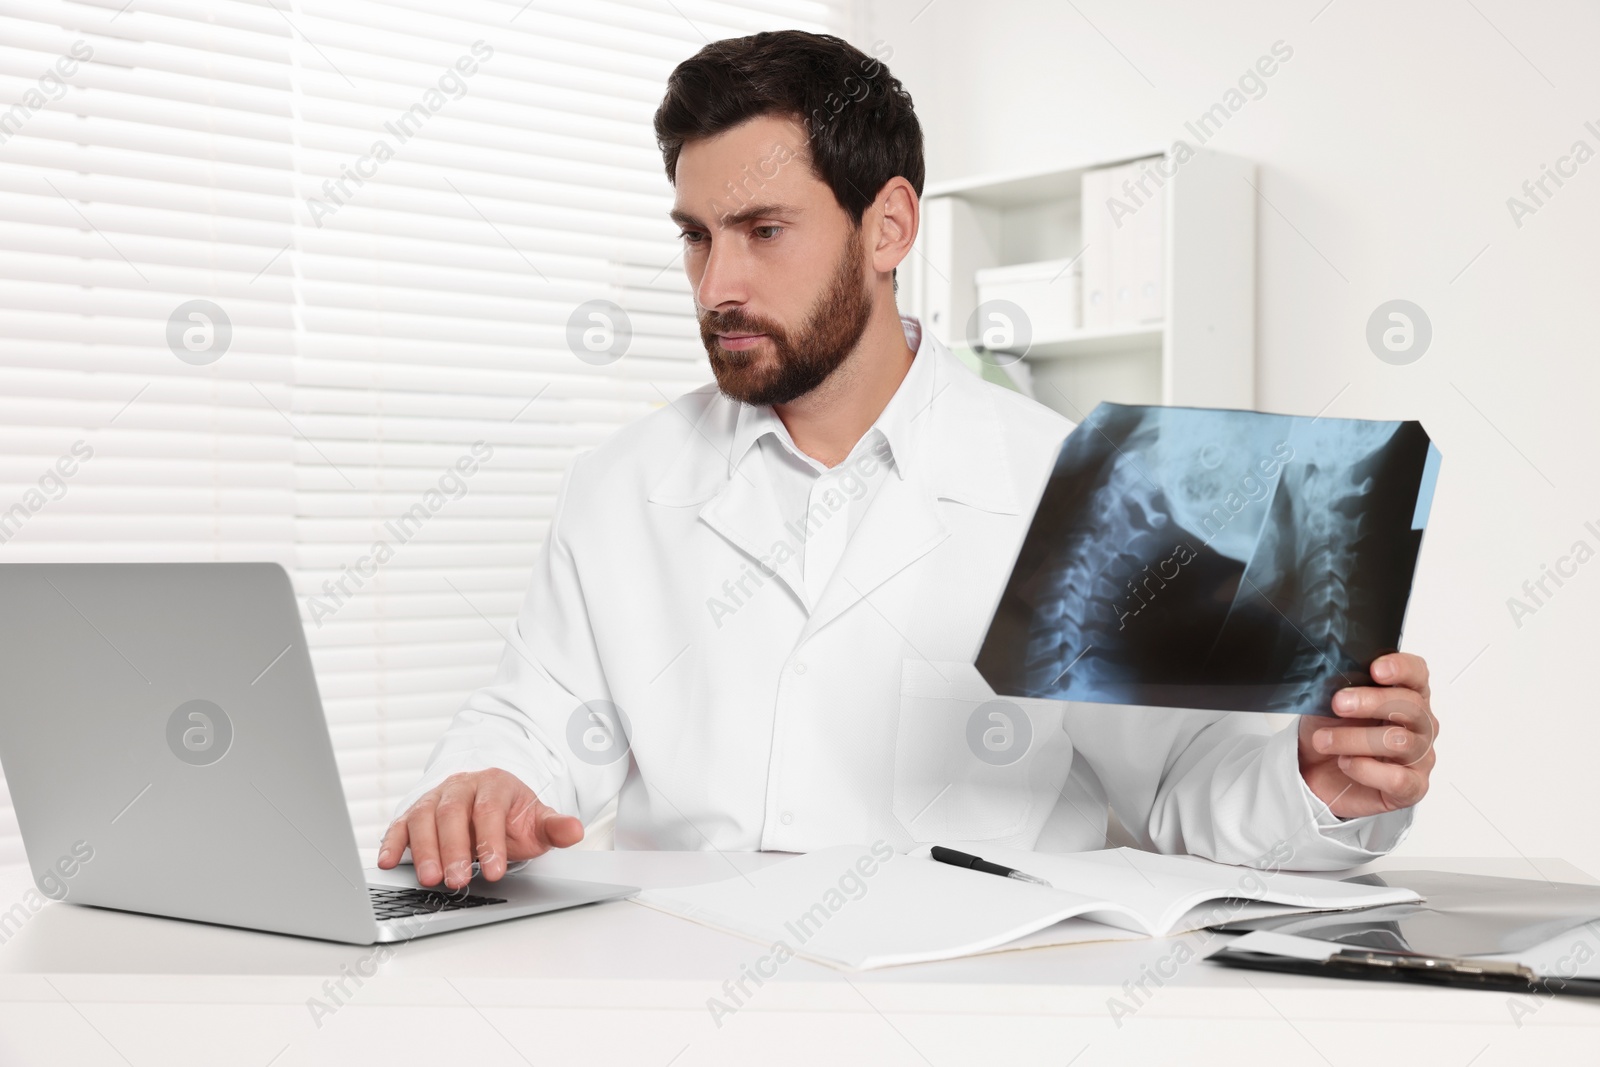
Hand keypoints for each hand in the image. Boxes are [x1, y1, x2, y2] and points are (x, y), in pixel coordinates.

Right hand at [377, 769, 583, 888]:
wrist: (489, 802)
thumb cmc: (512, 817)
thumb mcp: (537, 822)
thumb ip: (554, 828)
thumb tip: (575, 830)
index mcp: (494, 784)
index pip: (489, 810)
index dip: (491, 840)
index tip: (495, 870)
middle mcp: (460, 787)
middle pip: (452, 813)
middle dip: (454, 848)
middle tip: (457, 880)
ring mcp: (434, 798)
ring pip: (423, 818)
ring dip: (423, 850)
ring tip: (430, 878)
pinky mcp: (413, 813)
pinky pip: (399, 824)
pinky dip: (391, 842)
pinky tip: (387, 861)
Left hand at [1298, 652, 1437, 818]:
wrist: (1314, 770)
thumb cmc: (1331, 730)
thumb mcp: (1329, 701)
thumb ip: (1341, 685)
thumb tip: (1338, 674)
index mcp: (1406, 694)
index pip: (1417, 673)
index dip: (1401, 668)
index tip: (1375, 670)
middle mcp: (1421, 724)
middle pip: (1411, 705)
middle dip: (1370, 702)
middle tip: (1338, 704)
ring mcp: (1421, 757)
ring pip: (1399, 741)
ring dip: (1354, 739)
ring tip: (1325, 740)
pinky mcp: (1413, 788)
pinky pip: (1398, 778)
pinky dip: (1366, 769)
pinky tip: (1346, 763)